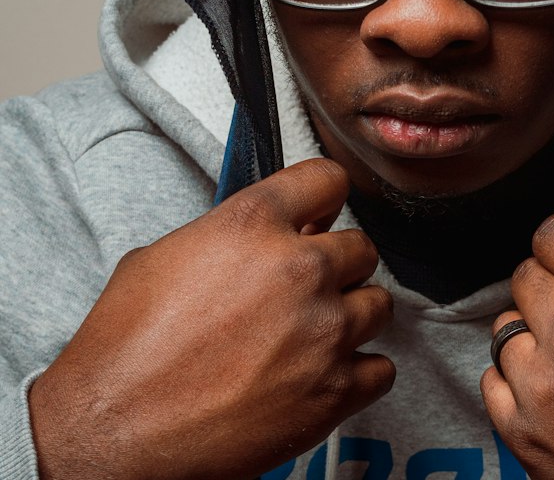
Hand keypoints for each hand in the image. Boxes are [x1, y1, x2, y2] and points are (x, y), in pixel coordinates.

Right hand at [29, 158, 393, 479]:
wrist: (110, 436)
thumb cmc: (124, 352)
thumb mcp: (164, 256)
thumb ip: (229, 234)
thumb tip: (262, 236)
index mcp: (254, 223)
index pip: (327, 179)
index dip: (323, 197)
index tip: (322, 212)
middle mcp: (299, 268)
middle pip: (361, 246)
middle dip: (337, 265)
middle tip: (308, 288)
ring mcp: (323, 329)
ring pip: (378, 304)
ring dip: (351, 317)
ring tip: (314, 335)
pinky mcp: (334, 390)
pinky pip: (381, 368)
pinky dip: (359, 373)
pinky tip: (325, 375)